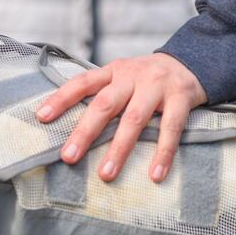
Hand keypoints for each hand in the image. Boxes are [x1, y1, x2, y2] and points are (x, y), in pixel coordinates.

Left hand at [36, 53, 207, 182]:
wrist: (193, 60)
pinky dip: (163, 153)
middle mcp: (132, 76)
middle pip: (105, 104)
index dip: (61, 98)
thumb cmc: (148, 78)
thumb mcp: (123, 76)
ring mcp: (157, 86)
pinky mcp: (181, 98)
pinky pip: (171, 128)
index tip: (41, 117)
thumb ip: (104, 94)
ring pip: (134, 118)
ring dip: (119, 149)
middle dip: (85, 131)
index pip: (82, 82)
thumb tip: (71, 126)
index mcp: (113, 71)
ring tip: (105, 174)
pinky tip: (155, 174)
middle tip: (68, 157)